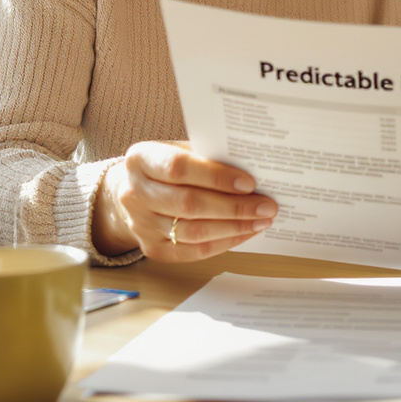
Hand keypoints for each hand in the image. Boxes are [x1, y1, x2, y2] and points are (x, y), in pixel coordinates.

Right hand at [92, 141, 277, 260]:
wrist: (135, 189)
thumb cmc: (168, 165)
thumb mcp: (181, 149)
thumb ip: (209, 156)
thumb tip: (254, 168)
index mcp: (141, 159)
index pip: (179, 168)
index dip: (216, 177)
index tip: (250, 183)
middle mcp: (134, 193)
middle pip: (189, 204)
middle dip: (234, 207)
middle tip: (266, 206)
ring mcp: (140, 224)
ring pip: (192, 231)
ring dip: (233, 227)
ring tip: (261, 220)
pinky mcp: (151, 248)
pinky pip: (191, 251)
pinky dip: (223, 243)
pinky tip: (245, 233)